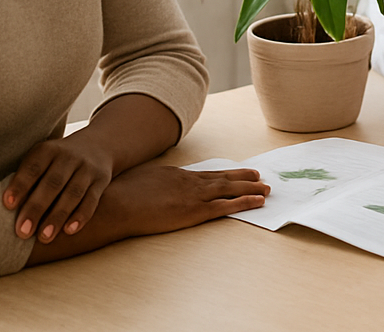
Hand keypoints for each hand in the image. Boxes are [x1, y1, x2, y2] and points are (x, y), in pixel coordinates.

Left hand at [4, 132, 117, 243]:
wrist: (98, 146)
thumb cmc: (55, 162)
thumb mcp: (41, 159)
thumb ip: (24, 179)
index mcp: (47, 150)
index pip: (32, 167)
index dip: (20, 185)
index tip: (7, 205)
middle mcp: (68, 157)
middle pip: (52, 183)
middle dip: (36, 208)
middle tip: (22, 233)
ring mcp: (87, 168)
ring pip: (73, 193)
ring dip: (58, 216)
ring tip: (44, 237)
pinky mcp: (101, 180)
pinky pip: (92, 199)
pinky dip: (81, 216)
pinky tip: (70, 231)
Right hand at [26, 163, 268, 265]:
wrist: (116, 204)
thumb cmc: (119, 195)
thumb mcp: (137, 181)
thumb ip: (148, 181)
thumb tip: (147, 182)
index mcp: (175, 175)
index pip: (206, 174)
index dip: (224, 173)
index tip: (238, 171)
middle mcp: (188, 182)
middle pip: (222, 178)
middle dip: (243, 177)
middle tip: (261, 177)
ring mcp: (193, 196)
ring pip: (229, 189)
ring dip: (250, 188)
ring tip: (266, 189)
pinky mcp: (194, 211)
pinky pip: (225, 206)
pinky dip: (244, 202)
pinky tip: (258, 202)